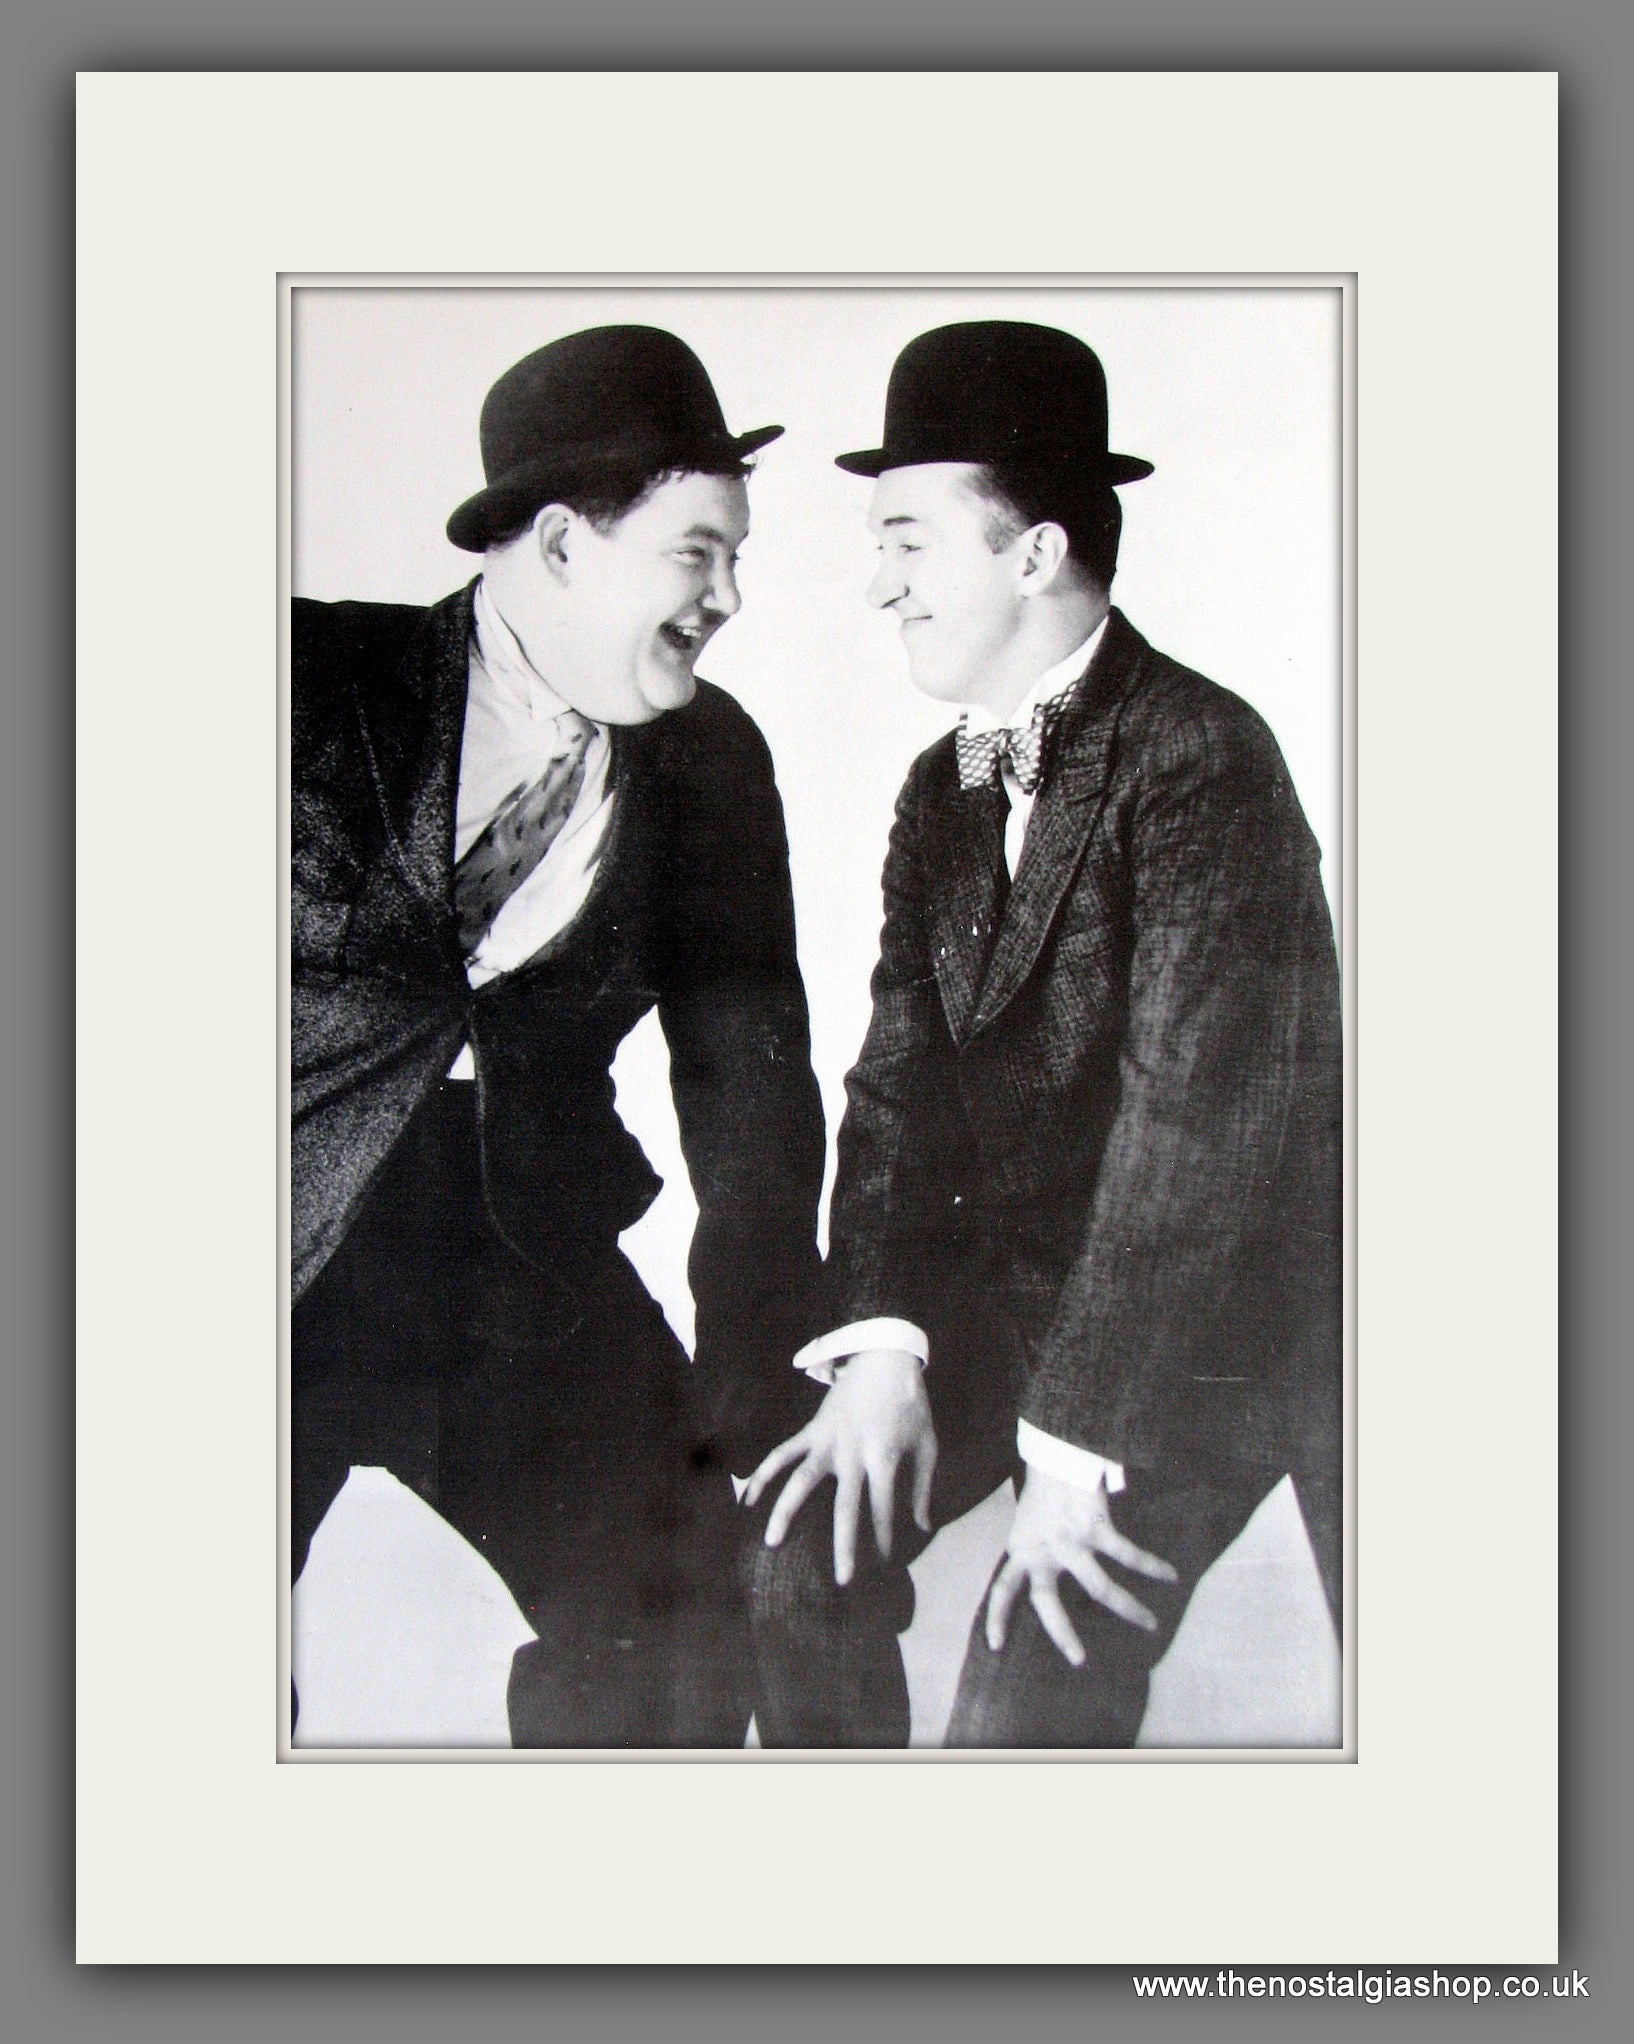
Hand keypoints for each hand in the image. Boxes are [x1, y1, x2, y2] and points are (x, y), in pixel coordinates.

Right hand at [743, 1350, 936, 1585]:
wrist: (886, 1357)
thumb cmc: (910, 1404)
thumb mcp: (927, 1443)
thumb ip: (925, 1486)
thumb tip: (925, 1526)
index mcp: (884, 1456)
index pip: (883, 1505)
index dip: (885, 1534)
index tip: (887, 1560)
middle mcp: (853, 1452)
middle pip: (845, 1506)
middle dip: (845, 1544)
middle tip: (843, 1580)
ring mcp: (828, 1440)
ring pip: (801, 1480)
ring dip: (786, 1511)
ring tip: (772, 1541)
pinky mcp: (813, 1430)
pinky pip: (784, 1453)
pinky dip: (764, 1473)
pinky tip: (749, 1497)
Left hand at [986, 1467, 1178, 1665]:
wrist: (1057, 1451)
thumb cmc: (1045, 1489)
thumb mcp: (1028, 1523)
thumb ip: (1035, 1551)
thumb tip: (1044, 1578)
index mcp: (1021, 1549)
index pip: (1003, 1588)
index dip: (997, 1617)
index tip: (996, 1646)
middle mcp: (1042, 1550)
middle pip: (1047, 1602)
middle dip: (1063, 1634)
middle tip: (1078, 1659)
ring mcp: (1069, 1541)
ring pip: (1100, 1587)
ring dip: (1128, 1608)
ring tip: (1151, 1624)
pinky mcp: (1095, 1527)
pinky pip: (1128, 1555)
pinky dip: (1151, 1566)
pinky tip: (1169, 1575)